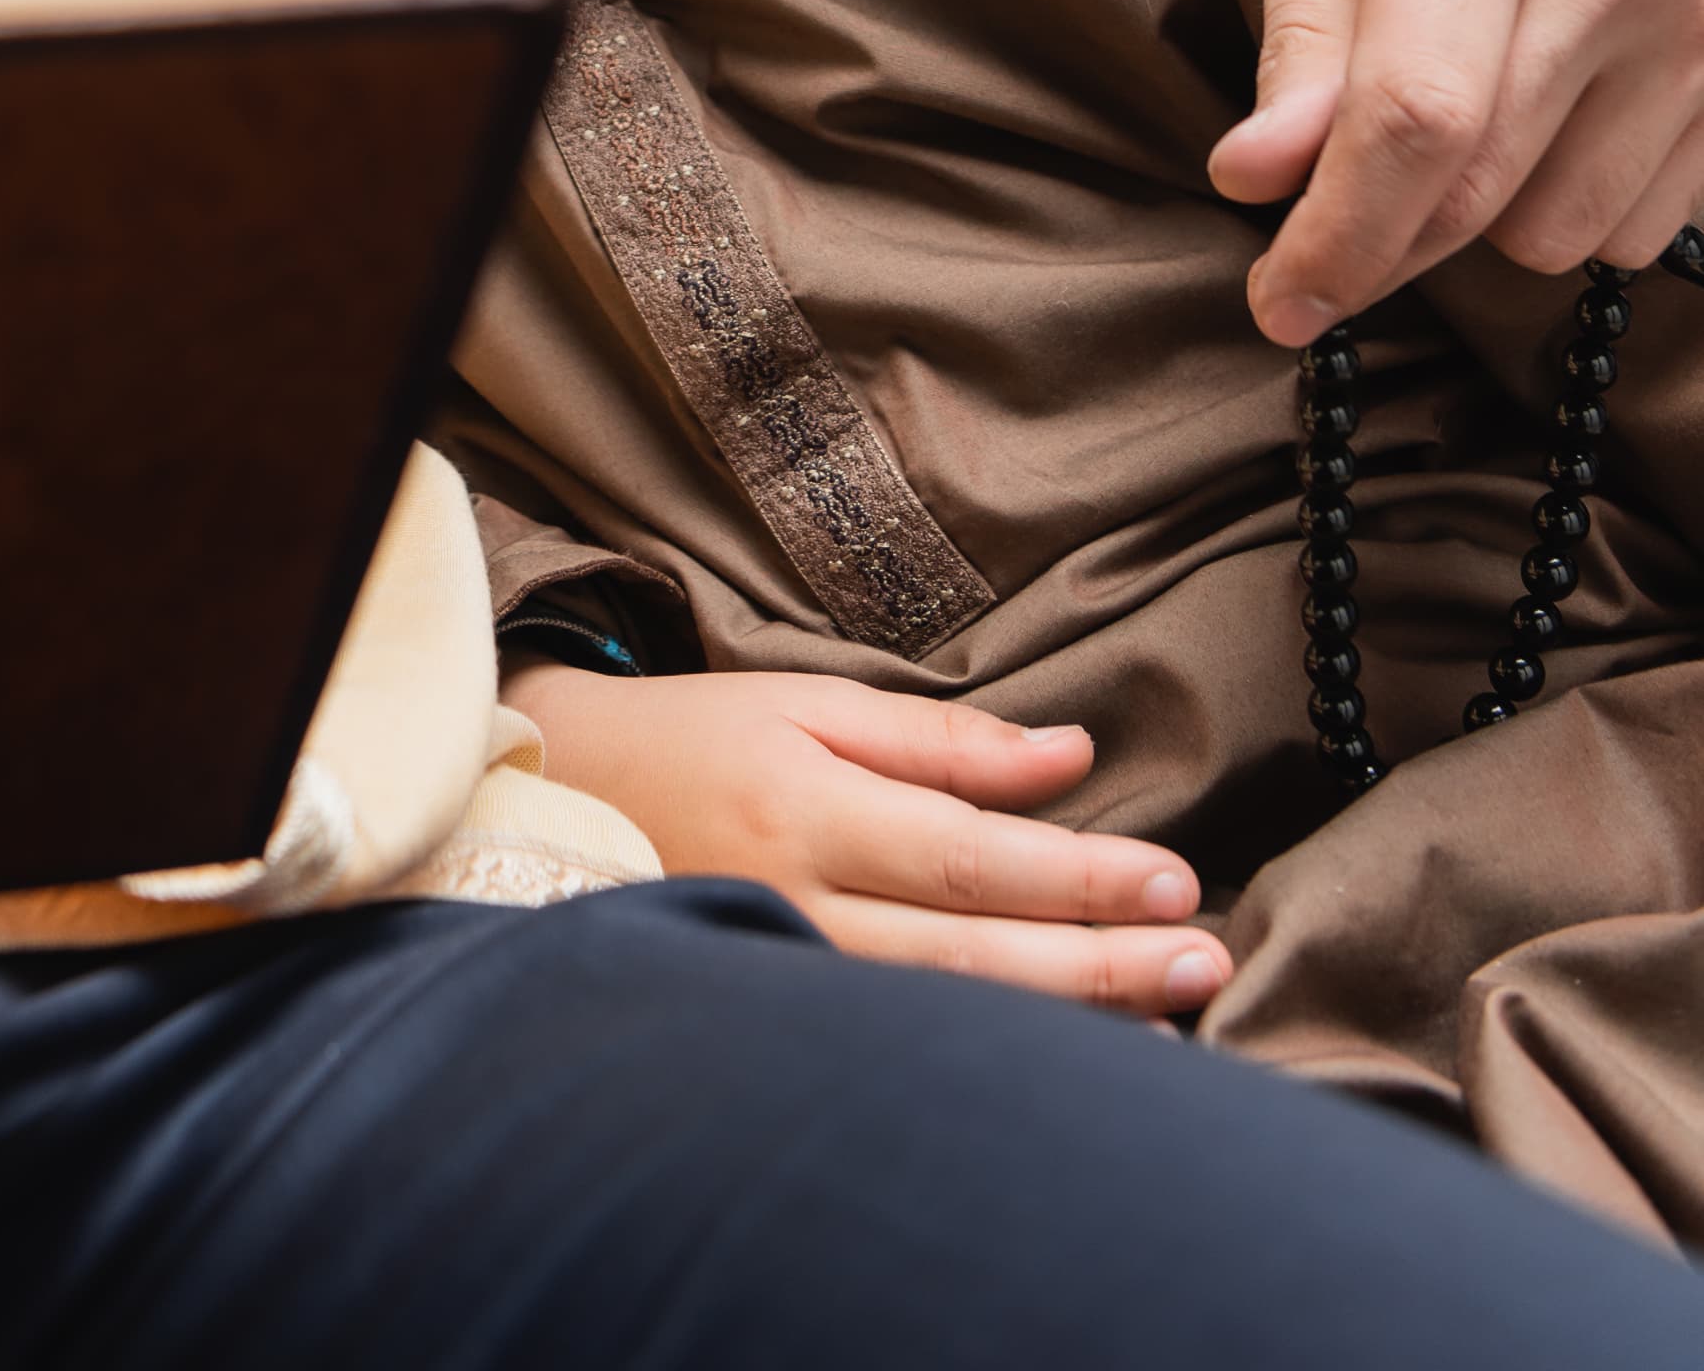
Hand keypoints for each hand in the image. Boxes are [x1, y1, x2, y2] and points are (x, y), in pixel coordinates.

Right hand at [506, 663, 1230, 1018]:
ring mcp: (784, 974)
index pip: (971, 858)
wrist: (559, 800)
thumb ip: (943, 741)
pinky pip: (901, 1042)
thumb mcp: (810, 704)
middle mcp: (797, 903)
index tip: (1174, 882)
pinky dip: (991, 1053)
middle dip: (1099, 962)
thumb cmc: (697, 738)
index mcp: (809, 808)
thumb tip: (1069, 755)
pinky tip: (1064, 1061)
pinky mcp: (777, 1017)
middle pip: (972, 955)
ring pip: (941, 1020)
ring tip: (1169, 1025)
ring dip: (1064, 1025)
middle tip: (1205, 959)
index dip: (1078, 877)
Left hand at [1214, 0, 1703, 343]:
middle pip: (1486, 185)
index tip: (1276, 301)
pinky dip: (1570, 202)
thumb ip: (1295, 39)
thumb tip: (1258, 180)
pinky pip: (1649, 222)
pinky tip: (1533, 111)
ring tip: (1447, 108)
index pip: (1418, 113)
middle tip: (1317, 227)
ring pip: (1569, 228)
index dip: (1341, 233)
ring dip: (1482, 215)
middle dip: (1383, 240)